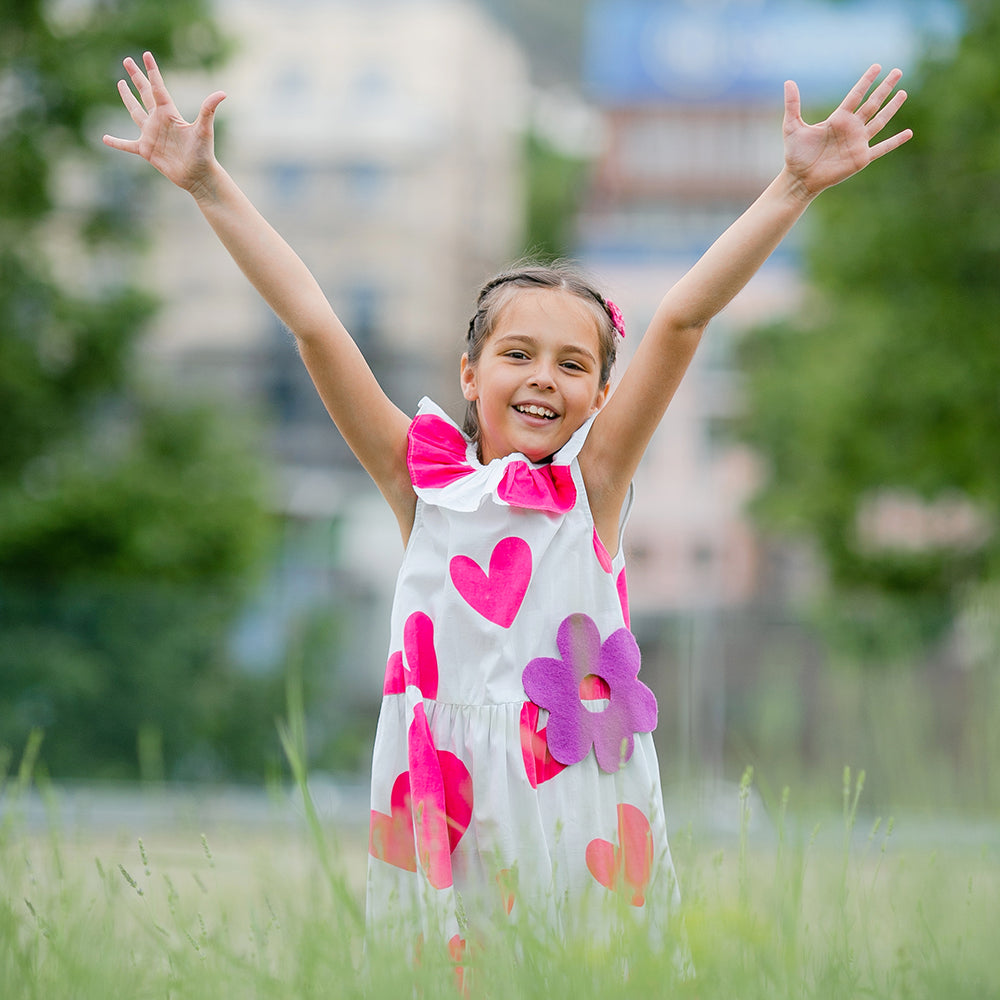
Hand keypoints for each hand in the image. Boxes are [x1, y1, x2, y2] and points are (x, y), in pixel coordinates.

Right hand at [103, 51, 225, 194]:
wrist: (198, 175)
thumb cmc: (203, 153)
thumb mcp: (204, 129)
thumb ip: (208, 110)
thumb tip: (222, 93)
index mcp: (169, 113)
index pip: (158, 87)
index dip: (152, 71)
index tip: (146, 54)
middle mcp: (158, 120)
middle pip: (144, 93)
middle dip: (136, 77)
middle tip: (127, 60)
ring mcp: (151, 135)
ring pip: (135, 112)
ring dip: (127, 98)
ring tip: (120, 84)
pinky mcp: (146, 150)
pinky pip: (127, 145)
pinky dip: (116, 143)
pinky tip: (105, 138)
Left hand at [783, 64, 911, 197]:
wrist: (800, 179)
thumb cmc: (795, 154)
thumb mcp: (792, 127)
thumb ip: (793, 104)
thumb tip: (788, 81)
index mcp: (837, 118)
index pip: (856, 95)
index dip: (866, 81)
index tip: (877, 66)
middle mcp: (851, 128)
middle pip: (872, 103)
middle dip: (885, 87)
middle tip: (898, 71)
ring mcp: (857, 142)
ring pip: (880, 121)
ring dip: (892, 107)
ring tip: (903, 93)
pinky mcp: (861, 158)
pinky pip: (882, 148)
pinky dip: (895, 141)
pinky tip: (909, 133)